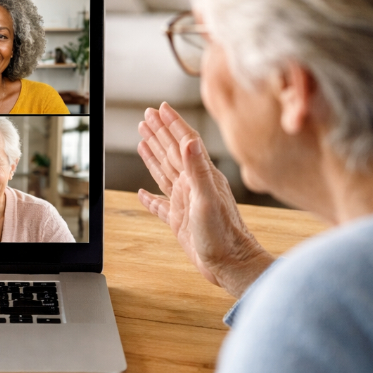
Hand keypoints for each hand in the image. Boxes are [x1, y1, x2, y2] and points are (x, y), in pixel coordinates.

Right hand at [136, 102, 273, 297]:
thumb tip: (189, 141)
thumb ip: (198, 168)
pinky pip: (159, 205)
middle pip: (172, 153)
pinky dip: (149, 198)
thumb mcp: (208, 198)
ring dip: (153, 155)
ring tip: (143, 140)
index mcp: (200, 177)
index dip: (172, 124)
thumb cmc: (223, 234)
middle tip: (146, 116)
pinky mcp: (179, 221)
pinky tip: (142, 193)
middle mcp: (193, 186)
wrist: (230, 264)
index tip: (159, 108)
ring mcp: (185, 202)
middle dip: (159, 133)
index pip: (184, 143)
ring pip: (165, 172)